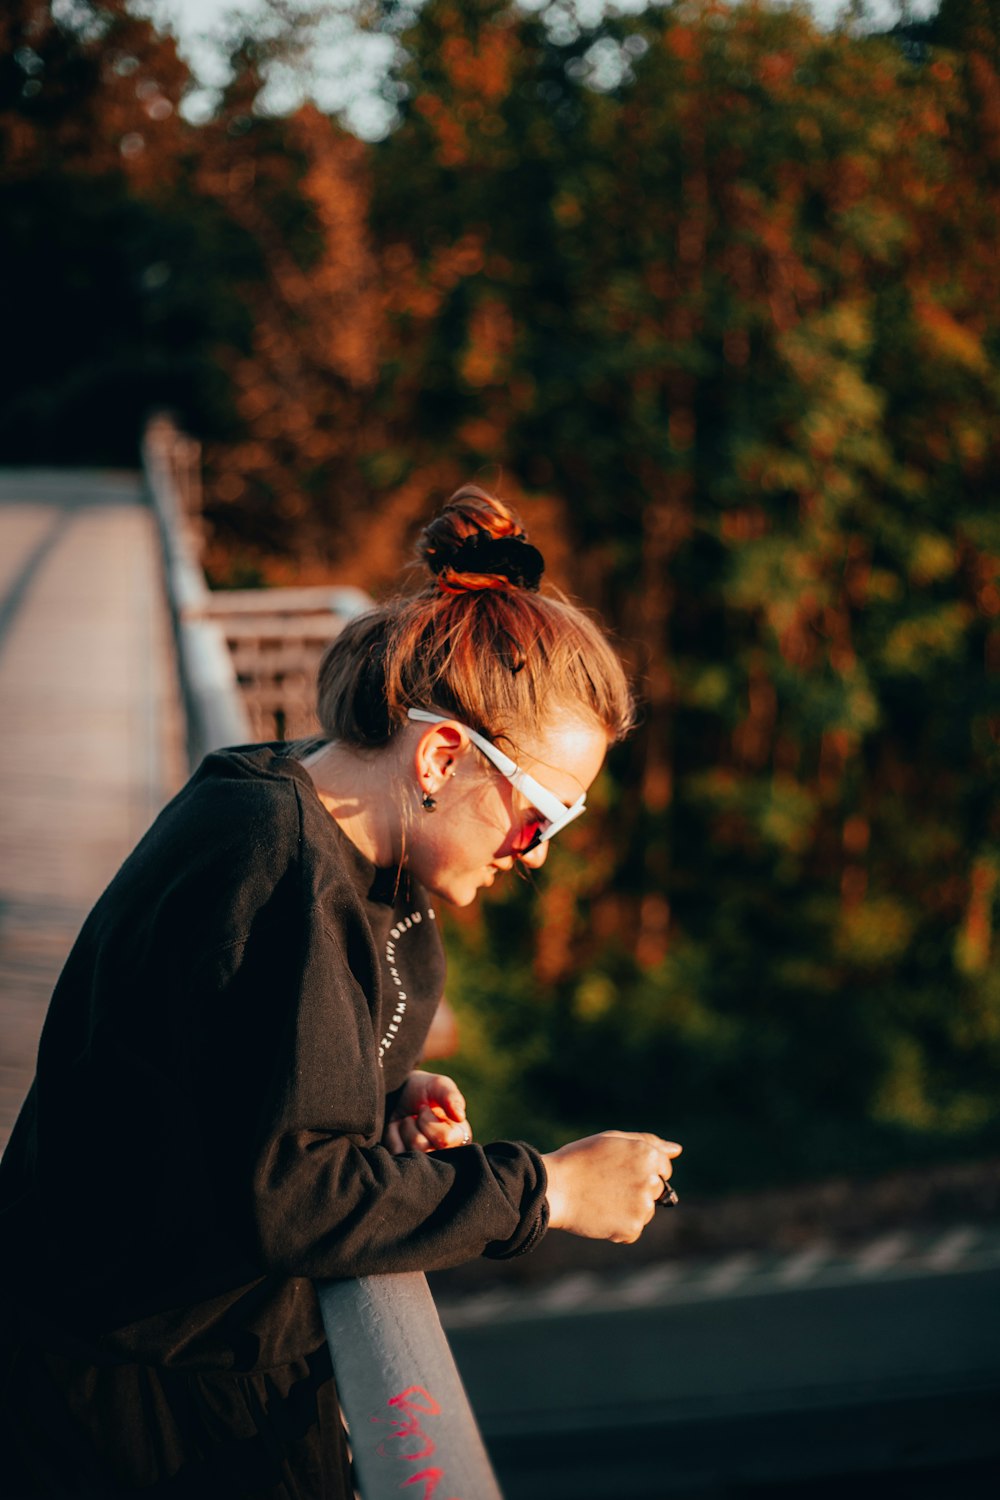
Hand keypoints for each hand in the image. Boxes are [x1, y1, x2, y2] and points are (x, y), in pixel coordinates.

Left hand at [383, 1070, 471, 1154]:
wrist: (400, 1092)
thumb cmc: (425, 1090)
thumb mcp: (440, 1085)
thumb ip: (451, 1097)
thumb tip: (460, 1116)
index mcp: (459, 1137)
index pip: (444, 1139)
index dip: (428, 1120)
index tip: (424, 1108)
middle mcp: (444, 1154)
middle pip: (422, 1147)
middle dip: (413, 1123)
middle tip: (416, 1115)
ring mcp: (424, 1160)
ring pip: (408, 1151)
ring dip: (404, 1128)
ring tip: (409, 1120)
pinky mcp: (406, 1162)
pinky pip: (395, 1154)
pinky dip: (393, 1136)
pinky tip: (399, 1130)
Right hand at [542, 1131, 681, 1243]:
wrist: (555, 1188)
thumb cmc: (580, 1159)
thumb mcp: (613, 1140)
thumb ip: (648, 1142)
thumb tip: (677, 1150)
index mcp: (648, 1155)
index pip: (664, 1167)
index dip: (641, 1169)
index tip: (621, 1171)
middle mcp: (650, 1180)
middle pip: (656, 1190)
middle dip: (637, 1189)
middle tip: (607, 1186)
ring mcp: (643, 1206)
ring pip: (646, 1211)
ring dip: (629, 1209)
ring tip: (601, 1200)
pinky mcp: (632, 1228)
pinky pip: (632, 1230)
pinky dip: (619, 1227)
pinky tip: (600, 1215)